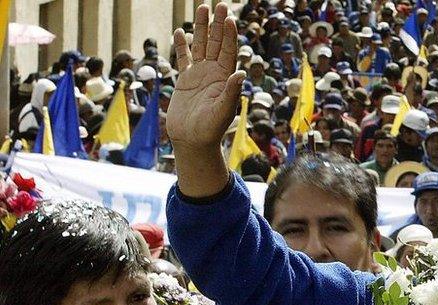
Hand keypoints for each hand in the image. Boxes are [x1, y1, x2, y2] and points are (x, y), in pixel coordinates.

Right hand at [167, 3, 245, 150]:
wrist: (193, 141)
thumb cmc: (211, 129)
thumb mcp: (223, 111)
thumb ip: (230, 92)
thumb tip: (240, 73)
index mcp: (225, 78)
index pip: (229, 51)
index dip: (229, 35)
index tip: (229, 18)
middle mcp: (214, 73)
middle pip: (216, 43)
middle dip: (217, 24)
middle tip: (219, 5)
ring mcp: (199, 75)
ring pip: (200, 46)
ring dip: (201, 28)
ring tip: (202, 8)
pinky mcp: (185, 80)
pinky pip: (183, 59)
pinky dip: (182, 46)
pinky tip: (181, 32)